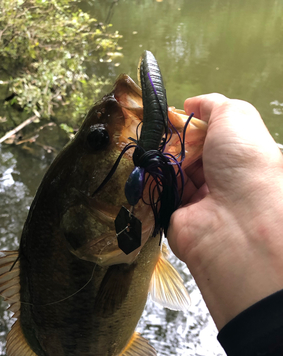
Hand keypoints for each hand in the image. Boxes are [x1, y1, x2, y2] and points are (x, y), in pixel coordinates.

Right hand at [168, 93, 282, 328]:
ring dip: (160, 160)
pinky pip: (160, 194)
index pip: (207, 136)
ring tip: (147, 148)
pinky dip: (153, 181)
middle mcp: (219, 178)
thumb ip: (212, 105)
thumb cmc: (243, 161)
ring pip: (171, 173)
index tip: (169, 116)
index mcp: (236, 155)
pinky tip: (146, 169)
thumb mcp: (235, 116)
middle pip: (187, 154)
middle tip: (153, 132)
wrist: (235, 218)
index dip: (189, 124)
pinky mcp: (176, 217)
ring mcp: (197, 199)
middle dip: (170, 142)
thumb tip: (189, 104)